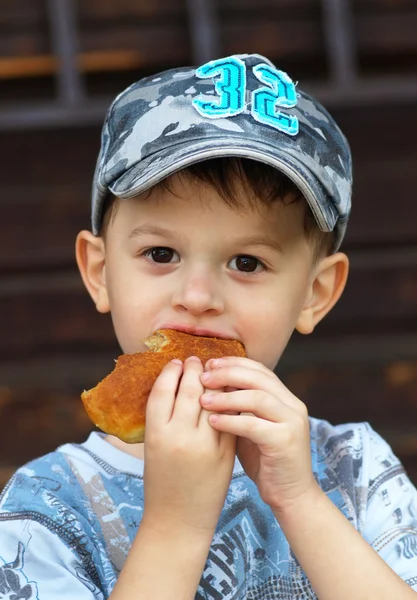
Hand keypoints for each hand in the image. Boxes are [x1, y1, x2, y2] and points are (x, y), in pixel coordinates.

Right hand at [142, 357, 235, 534]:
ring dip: (213, 381)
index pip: (162, 390)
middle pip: (188, 390)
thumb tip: (176, 384)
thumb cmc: (161, 482)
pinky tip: (227, 392)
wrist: (179, 520)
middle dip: (194, 370)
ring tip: (212, 372)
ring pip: (212, 400)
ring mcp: (204, 445)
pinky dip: (228, 401)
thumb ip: (164, 418)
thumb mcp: (153, 448)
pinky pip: (227, 418)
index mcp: (156, 434)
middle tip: (196, 361)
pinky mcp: (224, 453)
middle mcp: (179, 436)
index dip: (170, 372)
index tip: (176, 362)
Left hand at [200, 357, 316, 513]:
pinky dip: (230, 421)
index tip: (209, 364)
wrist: (290, 496)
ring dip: (227, 396)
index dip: (234, 363)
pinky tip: (211, 422)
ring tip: (203, 400)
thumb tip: (211, 384)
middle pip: (258, 378)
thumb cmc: (265, 461)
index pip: (260, 370)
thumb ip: (239, 406)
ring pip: (257, 398)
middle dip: (228, 374)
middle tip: (203, 377)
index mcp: (286, 398)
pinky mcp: (286, 441)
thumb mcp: (250, 427)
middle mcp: (293, 406)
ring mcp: (292, 422)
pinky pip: (253, 425)